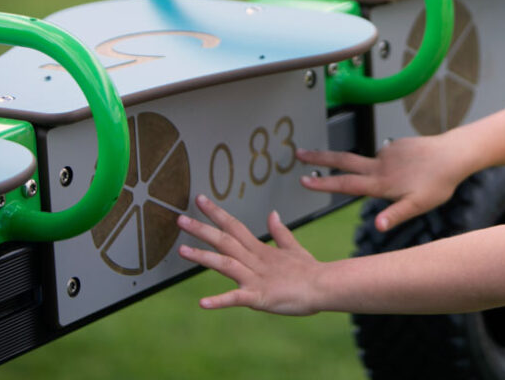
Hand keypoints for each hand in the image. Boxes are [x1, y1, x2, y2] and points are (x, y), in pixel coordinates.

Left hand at [177, 194, 320, 315]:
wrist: (324, 287)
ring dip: (203, 257)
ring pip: (225, 264)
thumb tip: (272, 214)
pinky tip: (202, 304)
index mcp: (260, 249)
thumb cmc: (309, 271)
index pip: (234, 226)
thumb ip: (280, 232)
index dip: (216, 213)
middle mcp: (254, 260)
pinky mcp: (259, 297)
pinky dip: (219, 301)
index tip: (201, 200)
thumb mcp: (293, 248)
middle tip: (180, 218)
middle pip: (224, 241)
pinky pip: (237, 299)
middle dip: (202, 229)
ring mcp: (255, 278)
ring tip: (182, 251)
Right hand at [297, 135, 470, 231]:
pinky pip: (389, 158)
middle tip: (299, 153)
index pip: (346, 184)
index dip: (323, 183)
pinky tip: (414, 171)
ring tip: (410, 182)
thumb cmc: (438, 183)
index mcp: (381, 183)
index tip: (303, 180)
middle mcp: (380, 165)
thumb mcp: (418, 206)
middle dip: (319, 158)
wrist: (454, 154)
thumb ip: (396, 215)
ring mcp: (387, 152)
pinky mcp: (396, 144)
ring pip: (372, 164)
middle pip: (343, 161)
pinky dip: (394, 166)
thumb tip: (377, 227)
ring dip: (375, 172)